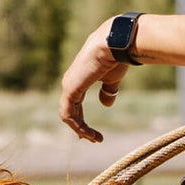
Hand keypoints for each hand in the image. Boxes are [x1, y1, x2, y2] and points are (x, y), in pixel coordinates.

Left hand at [60, 28, 128, 142]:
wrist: (113, 44)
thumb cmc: (115, 58)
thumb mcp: (112, 79)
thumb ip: (108, 91)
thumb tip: (106, 103)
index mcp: (79, 79)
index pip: (75, 103)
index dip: (81, 119)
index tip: (92, 133)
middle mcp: (71, 82)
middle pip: (70, 111)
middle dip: (81, 128)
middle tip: (94, 139)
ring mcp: (68, 85)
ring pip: (68, 115)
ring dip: (81, 130)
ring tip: (96, 139)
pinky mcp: (70, 89)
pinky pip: (69, 114)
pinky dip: (77, 126)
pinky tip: (88, 133)